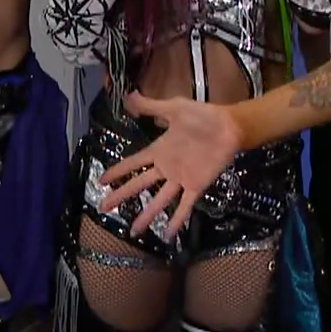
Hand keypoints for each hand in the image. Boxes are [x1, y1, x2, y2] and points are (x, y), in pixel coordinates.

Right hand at [94, 91, 242, 238]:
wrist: (229, 126)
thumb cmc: (203, 116)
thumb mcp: (173, 108)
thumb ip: (151, 106)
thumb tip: (128, 96)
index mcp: (159, 150)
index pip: (133, 163)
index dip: (118, 172)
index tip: (101, 181)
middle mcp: (166, 168)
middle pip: (139, 185)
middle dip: (122, 196)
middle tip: (103, 208)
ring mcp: (181, 179)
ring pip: (159, 200)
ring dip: (147, 215)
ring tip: (133, 231)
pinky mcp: (196, 186)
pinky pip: (185, 206)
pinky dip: (177, 220)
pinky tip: (168, 235)